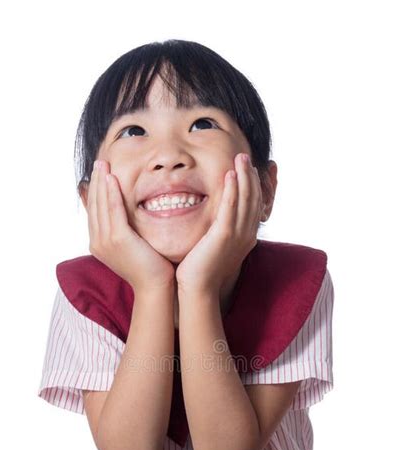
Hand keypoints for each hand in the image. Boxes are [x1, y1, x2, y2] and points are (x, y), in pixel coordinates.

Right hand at [87, 160, 175, 292]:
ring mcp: (106, 241)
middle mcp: (97, 242)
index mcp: (98, 244)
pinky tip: (111, 178)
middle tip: (100, 162)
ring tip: (103, 165)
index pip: (94, 211)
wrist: (155, 287)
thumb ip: (125, 231)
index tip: (100, 173)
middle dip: (96, 182)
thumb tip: (127, 216)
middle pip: (94, 205)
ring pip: (101, 205)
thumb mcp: (132, 247)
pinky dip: (111, 193)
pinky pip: (113, 210)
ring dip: (101, 182)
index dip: (95, 190)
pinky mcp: (118, 239)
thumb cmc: (150, 268)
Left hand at [175, 153, 265, 293]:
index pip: (255, 205)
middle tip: (246, 156)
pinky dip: (233, 190)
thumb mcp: (215, 247)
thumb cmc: (201, 270)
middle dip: (251, 176)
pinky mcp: (225, 235)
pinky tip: (230, 175)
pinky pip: (231, 207)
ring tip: (240, 157)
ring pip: (245, 199)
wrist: (198, 288)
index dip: (254, 185)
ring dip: (244, 176)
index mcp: (246, 237)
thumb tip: (215, 222)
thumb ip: (219, 231)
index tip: (251, 168)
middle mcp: (247, 235)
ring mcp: (238, 235)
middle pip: (254, 199)